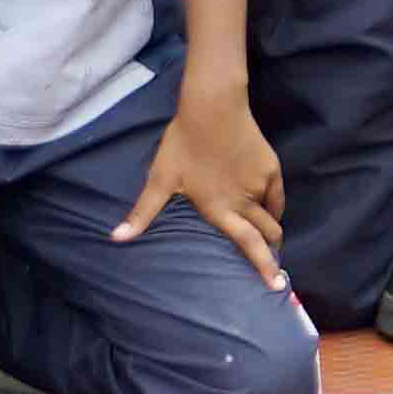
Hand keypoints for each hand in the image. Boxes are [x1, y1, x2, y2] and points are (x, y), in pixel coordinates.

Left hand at [125, 91, 294, 284]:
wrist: (213, 107)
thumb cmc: (184, 144)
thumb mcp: (160, 179)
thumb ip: (142, 213)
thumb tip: (115, 239)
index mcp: (220, 209)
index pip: (248, 245)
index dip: (263, 266)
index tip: (276, 286)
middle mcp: (244, 201)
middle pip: (268, 233)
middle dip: (271, 250)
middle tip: (270, 260)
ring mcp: (261, 184)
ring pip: (272, 214)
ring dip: (269, 226)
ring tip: (265, 233)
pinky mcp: (271, 168)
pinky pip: (277, 195)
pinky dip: (273, 204)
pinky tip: (267, 207)